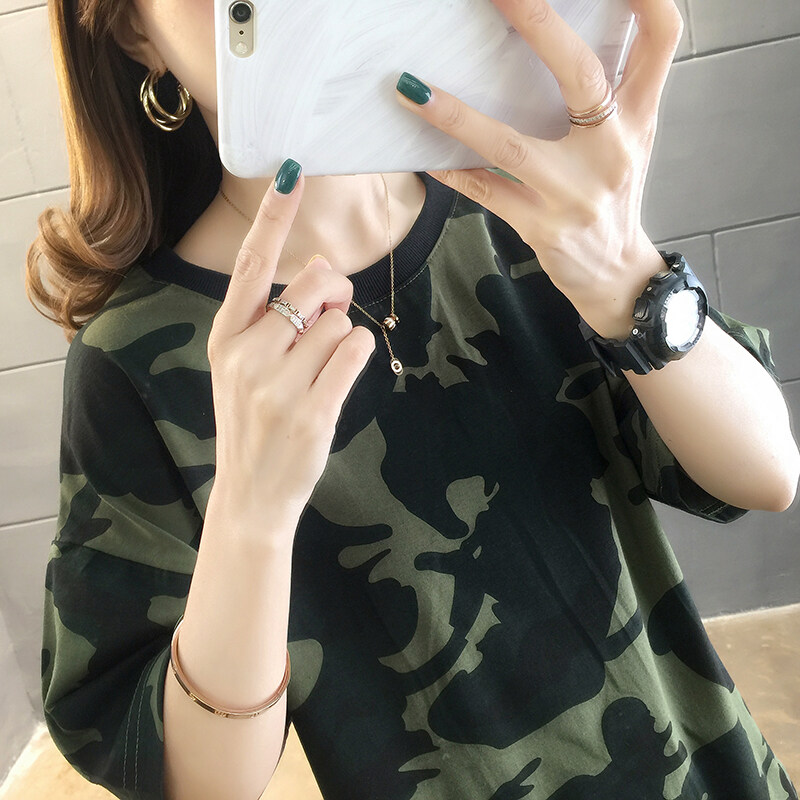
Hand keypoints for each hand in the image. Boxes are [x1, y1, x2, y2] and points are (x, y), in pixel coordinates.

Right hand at [207, 169, 376, 531]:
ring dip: (342, 338)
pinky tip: (337, 380)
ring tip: (319, 372)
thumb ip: (275, 320)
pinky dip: (357, 356)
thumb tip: (322, 273)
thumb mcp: (243, 367)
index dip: (274, 217)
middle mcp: (247, 353)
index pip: (252, 264)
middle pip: (316, 281)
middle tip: (328, 319)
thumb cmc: (253, 422)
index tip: (291, 172)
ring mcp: (277, 384)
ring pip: (341, 320)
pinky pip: (356, 350)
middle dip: (333, 292)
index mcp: (226, 336)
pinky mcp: (312, 409)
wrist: (251, 493)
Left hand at [395, 0, 683, 338]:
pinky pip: (487, 192)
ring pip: (510, 145)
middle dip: (538, 23)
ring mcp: (576, 192)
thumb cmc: (612, 196)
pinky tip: (422, 156)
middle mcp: (614, 149)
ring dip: (456, 116)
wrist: (616, 274)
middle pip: (582, 74)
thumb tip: (551, 37)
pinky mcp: (543, 226)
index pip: (661, 37)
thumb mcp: (627, 139)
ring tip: (412, 89)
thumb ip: (607, 92)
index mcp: (639, 116)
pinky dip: (452, 171)